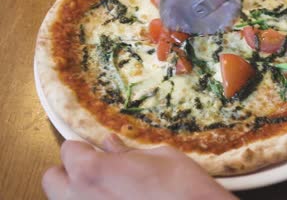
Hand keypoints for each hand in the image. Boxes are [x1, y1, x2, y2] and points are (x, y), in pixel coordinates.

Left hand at [42, 134, 235, 199]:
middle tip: (94, 169)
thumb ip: (126, 152)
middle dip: (70, 171)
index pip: (69, 150)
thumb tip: (110, 145)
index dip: (85, 147)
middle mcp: (80, 199)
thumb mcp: (159, 157)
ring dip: (78, 191)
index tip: (97, 149)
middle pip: (52, 179)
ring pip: (64, 199)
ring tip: (107, 189)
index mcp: (92, 171)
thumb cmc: (182, 188)